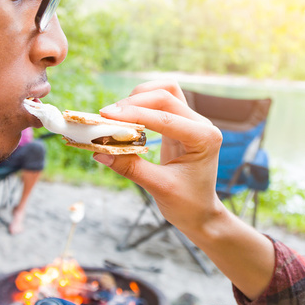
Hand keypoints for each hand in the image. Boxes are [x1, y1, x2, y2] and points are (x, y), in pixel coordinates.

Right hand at [94, 80, 225, 230]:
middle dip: (134, 102)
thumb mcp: (159, 188)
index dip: (134, 114)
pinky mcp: (181, 123)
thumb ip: (130, 167)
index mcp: (205, 138)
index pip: (166, 117)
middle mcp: (202, 125)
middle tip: (106, 116)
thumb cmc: (187, 203)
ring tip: (116, 114)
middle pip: (166, 95)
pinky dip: (143, 103)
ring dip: (140, 97)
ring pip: (166, 91)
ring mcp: (193, 121)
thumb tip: (99, 152)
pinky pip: (162, 102)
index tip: (106, 115)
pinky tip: (127, 115)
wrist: (200, 213)